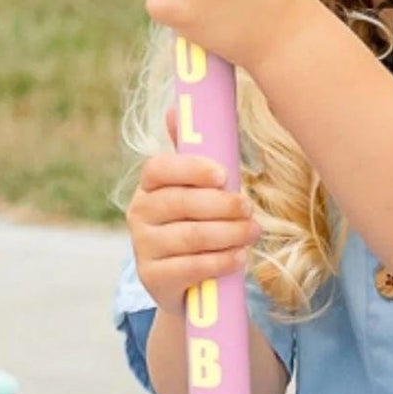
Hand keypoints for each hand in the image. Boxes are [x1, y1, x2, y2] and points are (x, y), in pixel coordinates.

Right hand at [126, 131, 261, 315]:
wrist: (190, 284)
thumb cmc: (200, 226)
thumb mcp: (199, 191)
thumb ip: (194, 156)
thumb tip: (177, 109)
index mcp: (150, 187)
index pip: (158, 169)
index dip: (190, 169)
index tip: (223, 174)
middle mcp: (139, 214)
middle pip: (180, 203)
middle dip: (222, 205)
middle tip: (249, 208)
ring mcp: (143, 248)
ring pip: (189, 236)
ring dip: (228, 233)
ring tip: (253, 232)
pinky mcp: (153, 278)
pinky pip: (190, 267)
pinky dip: (220, 261)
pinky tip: (239, 257)